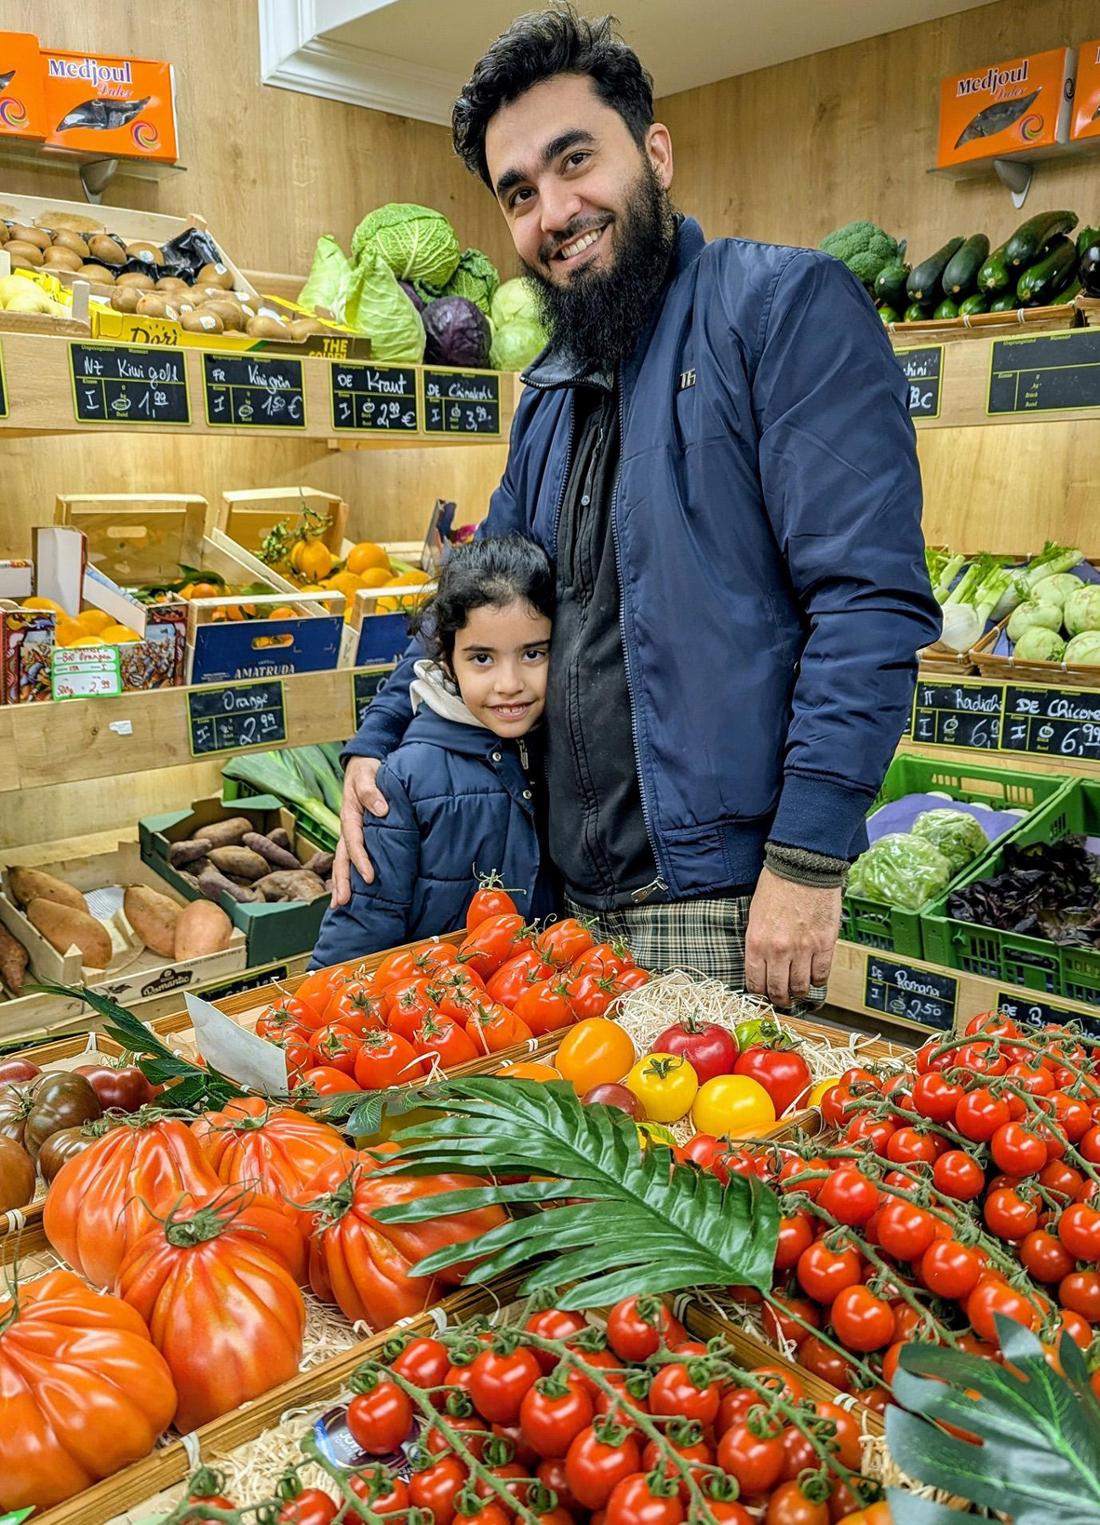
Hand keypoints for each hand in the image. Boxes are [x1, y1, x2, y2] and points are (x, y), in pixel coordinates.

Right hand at [330, 756, 387, 905]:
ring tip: (340, 904)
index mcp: (350, 815)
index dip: (361, 860)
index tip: (369, 877)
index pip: (354, 842)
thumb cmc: (366, 770)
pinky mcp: (356, 835)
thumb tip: (381, 809)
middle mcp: (347, 827)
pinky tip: (351, 889)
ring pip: (343, 861)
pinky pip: (350, 856)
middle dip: (341, 881)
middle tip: (342, 902)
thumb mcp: (368, 774)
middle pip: (342, 858)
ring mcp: (350, 833)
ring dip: (340, 882)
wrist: (362, 764)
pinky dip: (348, 874)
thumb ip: (372, 790)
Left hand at [744, 866, 841, 1007]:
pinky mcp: (824, 944)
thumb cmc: (776, 886)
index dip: (760, 993)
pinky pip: (822, 975)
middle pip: (779, 991)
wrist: (802, 866)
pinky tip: (815, 977)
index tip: (764, 994)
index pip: (756, 983)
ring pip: (801, 987)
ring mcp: (803, 949)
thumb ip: (759, 943)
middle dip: (780, 999)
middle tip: (783, 999)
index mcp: (756, 943)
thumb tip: (763, 965)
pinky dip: (818, 981)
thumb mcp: (755, 916)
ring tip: (799, 990)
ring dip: (800, 992)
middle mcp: (778, 951)